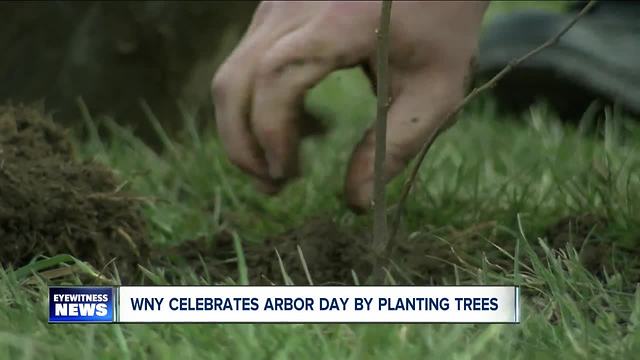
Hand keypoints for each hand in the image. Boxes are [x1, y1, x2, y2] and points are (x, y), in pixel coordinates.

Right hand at [212, 1, 487, 211]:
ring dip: (246, 126)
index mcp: (340, 21)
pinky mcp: (276, 10)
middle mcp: (296, 5)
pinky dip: (257, 103)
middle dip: (243, 143)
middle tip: (272, 186)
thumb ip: (395, 146)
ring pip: (234, 72)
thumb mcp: (436, 91)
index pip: (277, 77)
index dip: (271, 132)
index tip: (289, 176)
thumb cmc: (441, 28)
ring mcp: (279, 3)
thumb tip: (356, 203)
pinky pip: (246, 62)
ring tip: (283, 164)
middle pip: (237, 78)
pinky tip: (297, 124)